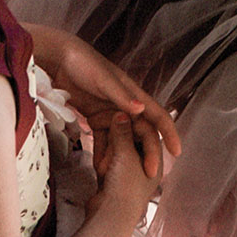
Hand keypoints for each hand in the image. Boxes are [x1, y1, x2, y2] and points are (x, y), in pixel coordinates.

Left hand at [26, 24, 179, 171]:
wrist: (59, 59)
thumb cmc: (84, 64)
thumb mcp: (104, 80)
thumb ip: (121, 96)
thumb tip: (141, 110)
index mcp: (133, 94)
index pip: (158, 115)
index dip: (169, 133)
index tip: (177, 152)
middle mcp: (126, 106)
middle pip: (142, 133)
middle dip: (147, 153)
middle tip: (149, 174)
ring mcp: (110, 113)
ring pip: (123, 140)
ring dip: (123, 157)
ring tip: (121, 176)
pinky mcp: (95, 118)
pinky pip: (104, 139)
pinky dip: (103, 152)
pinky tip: (101, 168)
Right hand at [87, 113, 162, 230]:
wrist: (109, 217)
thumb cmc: (124, 188)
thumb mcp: (126, 155)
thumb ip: (123, 133)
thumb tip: (120, 115)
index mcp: (156, 161)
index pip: (148, 133)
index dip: (133, 123)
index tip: (119, 118)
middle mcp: (145, 167)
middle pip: (132, 141)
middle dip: (118, 141)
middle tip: (110, 142)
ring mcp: (130, 175)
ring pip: (119, 151)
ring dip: (110, 153)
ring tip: (105, 162)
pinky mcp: (115, 182)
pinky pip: (109, 163)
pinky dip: (104, 162)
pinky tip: (99, 166)